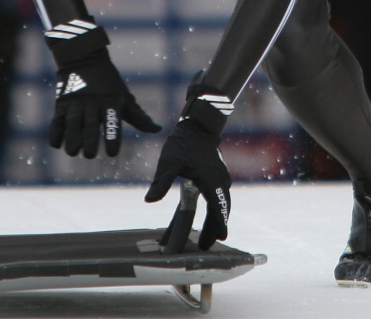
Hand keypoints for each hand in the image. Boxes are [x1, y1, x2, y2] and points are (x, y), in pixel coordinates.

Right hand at [49, 48, 161, 158]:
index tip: (112, 153)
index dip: (112, 138)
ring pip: (73, 122)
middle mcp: (93, 102)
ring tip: (73, 152)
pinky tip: (56, 144)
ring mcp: (76, 102)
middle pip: (91, 124)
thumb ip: (139, 117)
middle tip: (90, 155)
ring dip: (71, 138)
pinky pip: (57, 118)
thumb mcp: (125, 98)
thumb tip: (157, 130)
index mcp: (111, 102)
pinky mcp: (62, 102)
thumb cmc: (110, 84)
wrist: (85, 58)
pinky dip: (55, 132)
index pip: (113, 122)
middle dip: (89, 141)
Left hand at [145, 119, 231, 249]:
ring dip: (216, 219)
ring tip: (208, 236)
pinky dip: (215, 209)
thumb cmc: (184, 142)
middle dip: (215, 228)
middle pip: (221, 209)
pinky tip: (208, 215)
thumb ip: (161, 182)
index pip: (217, 208)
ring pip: (222, 204)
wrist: (198, 125)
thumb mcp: (169, 161)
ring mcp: (220, 178)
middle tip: (205, 245)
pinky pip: (219, 197)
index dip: (217, 225)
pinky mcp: (218, 175)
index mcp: (210, 181)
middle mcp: (220, 181)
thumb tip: (149, 200)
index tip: (218, 240)